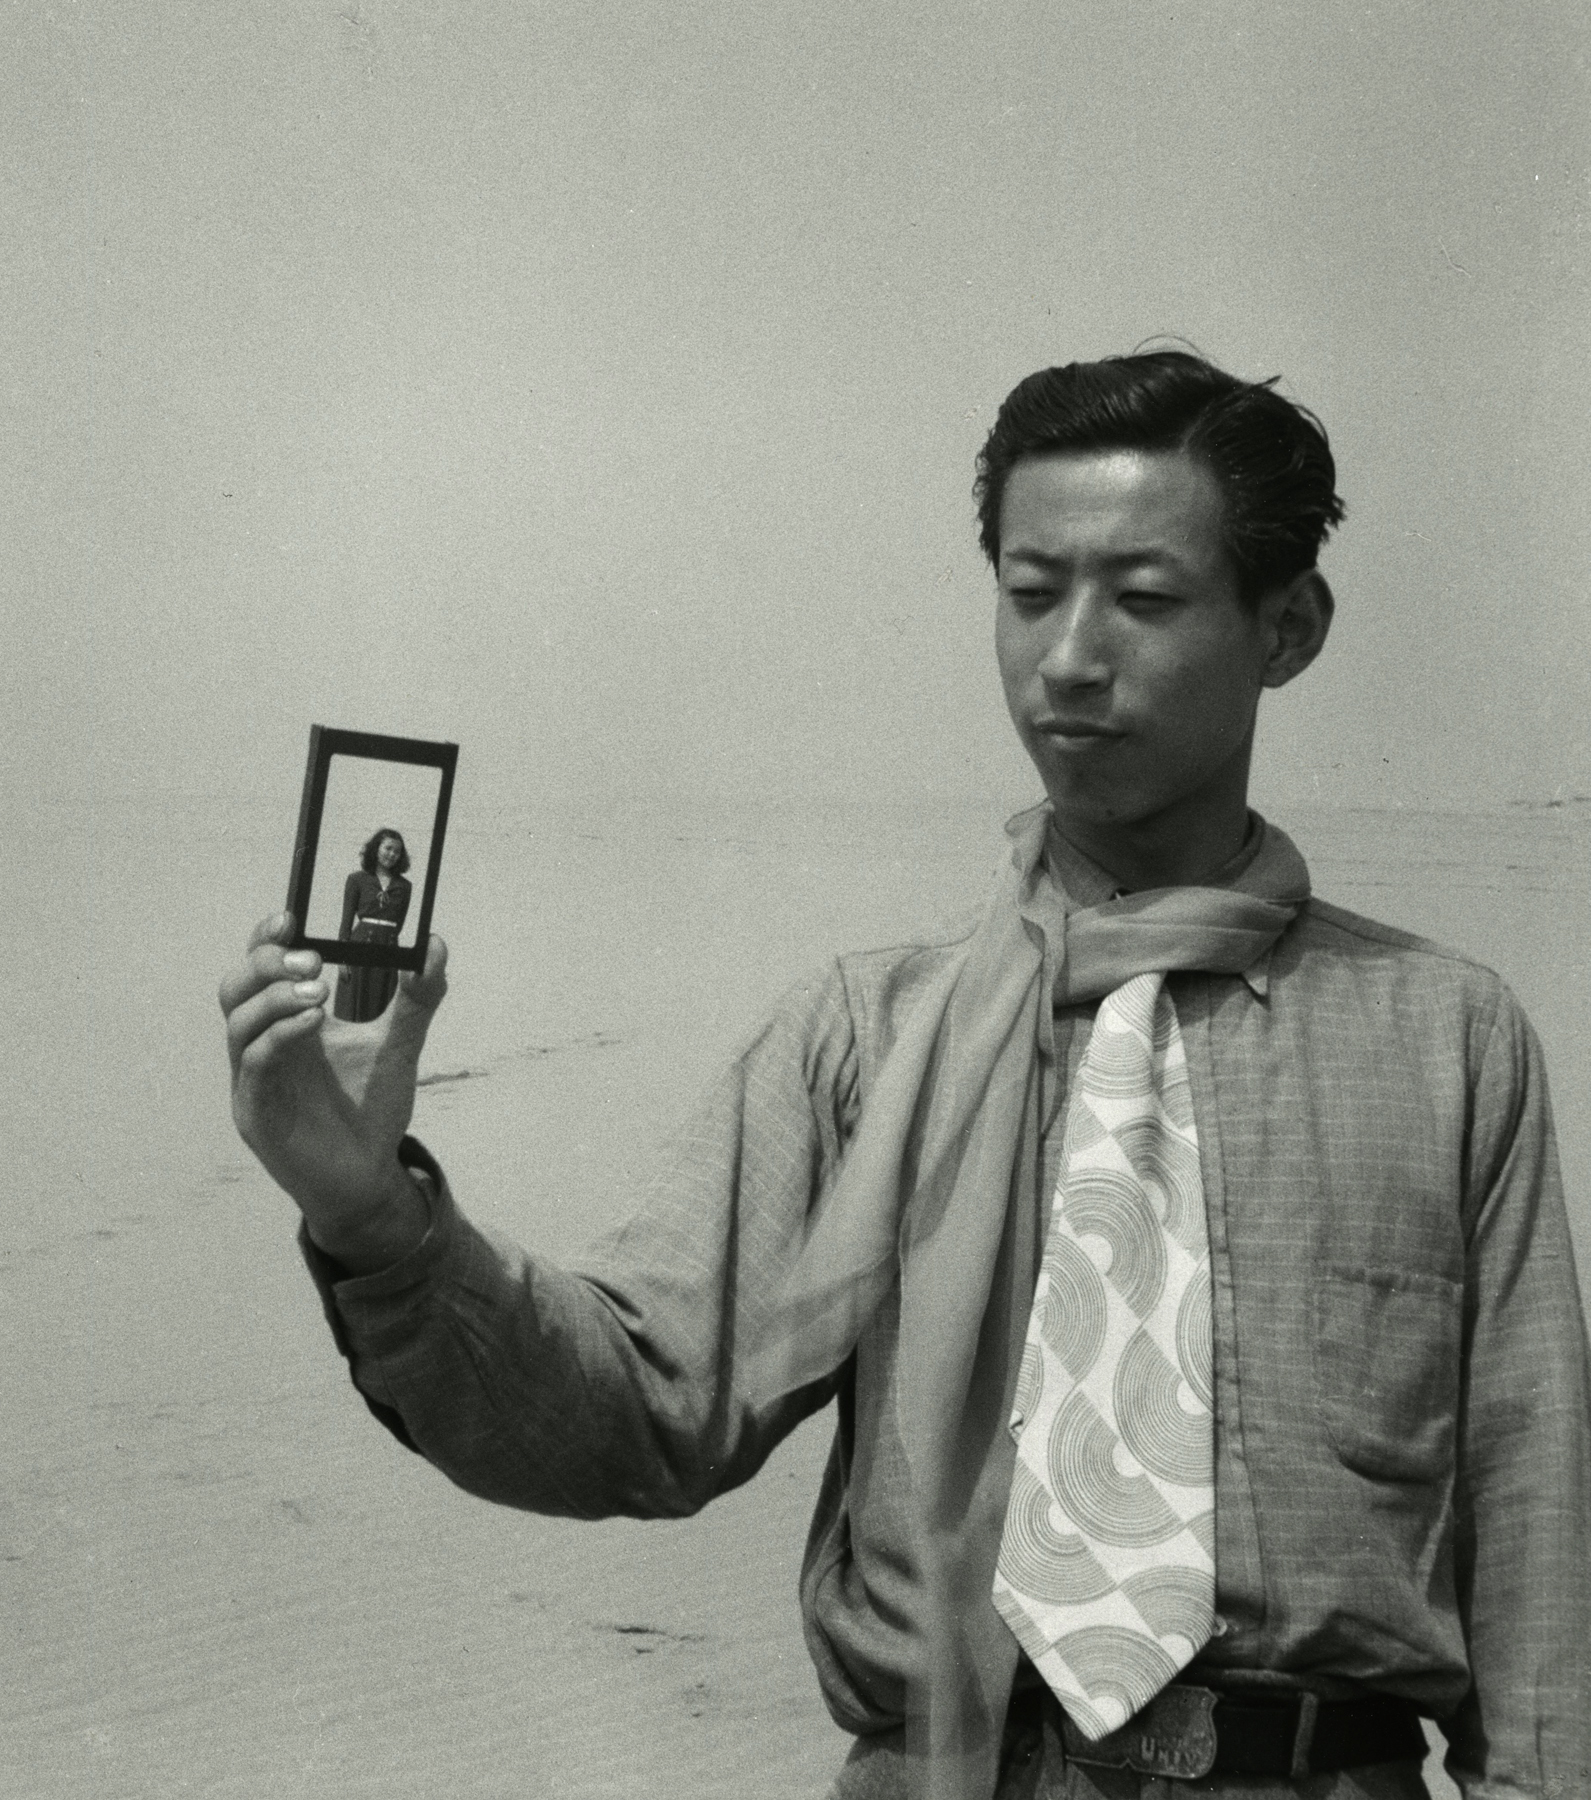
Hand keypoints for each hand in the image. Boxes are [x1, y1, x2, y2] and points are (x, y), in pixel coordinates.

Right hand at [219, 912, 447, 1271]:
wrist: (369, 1177)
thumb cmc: (370, 1111)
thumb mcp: (400, 1045)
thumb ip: (417, 998)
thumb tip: (435, 945)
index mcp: (288, 1024)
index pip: (261, 971)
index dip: (266, 940)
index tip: (290, 917)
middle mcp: (263, 1046)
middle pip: (236, 989)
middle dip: (267, 964)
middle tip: (313, 959)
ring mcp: (253, 1081)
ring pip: (238, 1022)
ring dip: (275, 997)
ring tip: (319, 989)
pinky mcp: (255, 1113)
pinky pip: (253, 1064)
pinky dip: (280, 1036)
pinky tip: (313, 1022)